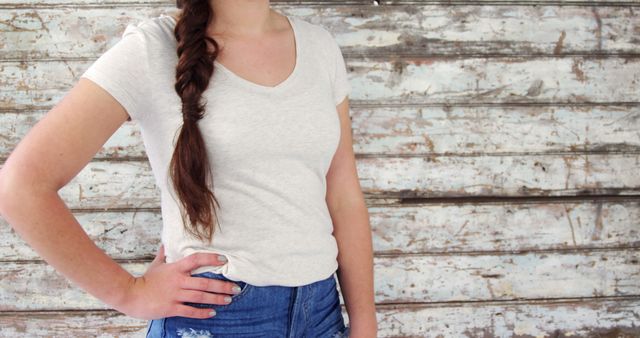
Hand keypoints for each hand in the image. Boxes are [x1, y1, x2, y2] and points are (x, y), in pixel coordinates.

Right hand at [117, 244, 238, 319]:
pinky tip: (213, 312)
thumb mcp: (156, 264)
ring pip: (201, 296)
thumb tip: (165, 240)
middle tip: (236, 288)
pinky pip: (190, 311)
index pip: (196, 259)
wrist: (131, 295)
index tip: (224, 260)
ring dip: (217, 298)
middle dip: (222, 286)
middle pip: (205, 282)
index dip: (211, 258)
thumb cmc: (145, 280)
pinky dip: (202, 312)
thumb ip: (164, 253)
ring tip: (229, 299)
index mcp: (176, 268)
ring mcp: (175, 295)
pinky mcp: (171, 308)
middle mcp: (178, 281)